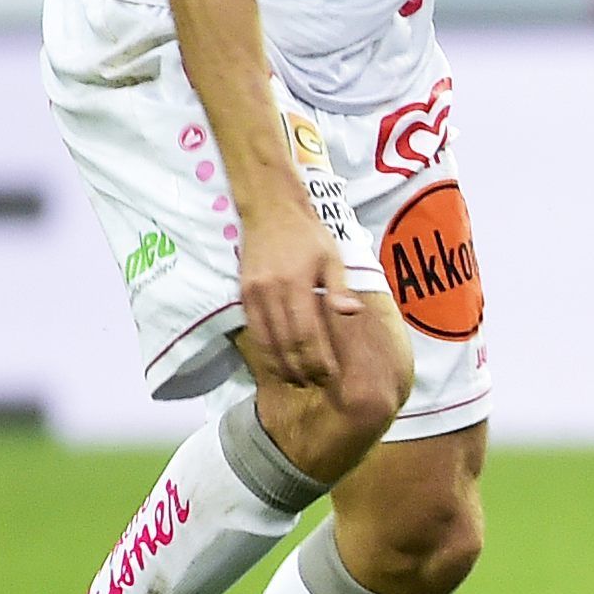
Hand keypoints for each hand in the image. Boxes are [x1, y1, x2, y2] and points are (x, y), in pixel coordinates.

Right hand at [237, 202, 363, 386]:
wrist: (271, 208)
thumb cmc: (308, 234)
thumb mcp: (332, 257)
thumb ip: (339, 288)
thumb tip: (351, 313)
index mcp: (296, 283)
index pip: (307, 333)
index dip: (317, 358)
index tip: (330, 375)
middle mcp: (271, 291)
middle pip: (286, 342)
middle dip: (301, 368)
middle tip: (316, 384)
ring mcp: (253, 293)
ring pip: (265, 340)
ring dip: (281, 365)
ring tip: (297, 380)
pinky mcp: (242, 293)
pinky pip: (252, 329)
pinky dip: (264, 349)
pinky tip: (276, 361)